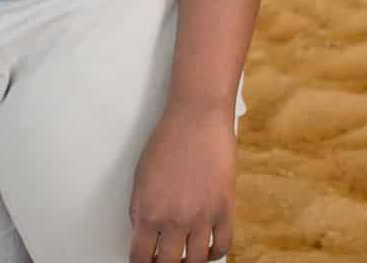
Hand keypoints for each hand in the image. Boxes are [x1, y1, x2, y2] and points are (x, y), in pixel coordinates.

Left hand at [128, 101, 236, 261]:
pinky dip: (215, 253)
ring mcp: (202, 216)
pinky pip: (223, 245)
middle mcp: (174, 220)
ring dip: (190, 262)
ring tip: (186, 256)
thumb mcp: (140, 177)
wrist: (197, 118)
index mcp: (147, 212)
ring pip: (197, 260)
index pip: (141, 258)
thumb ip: (140, 209)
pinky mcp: (225, 209)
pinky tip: (208, 248)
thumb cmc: (167, 140)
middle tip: (165, 261)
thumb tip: (144, 233)